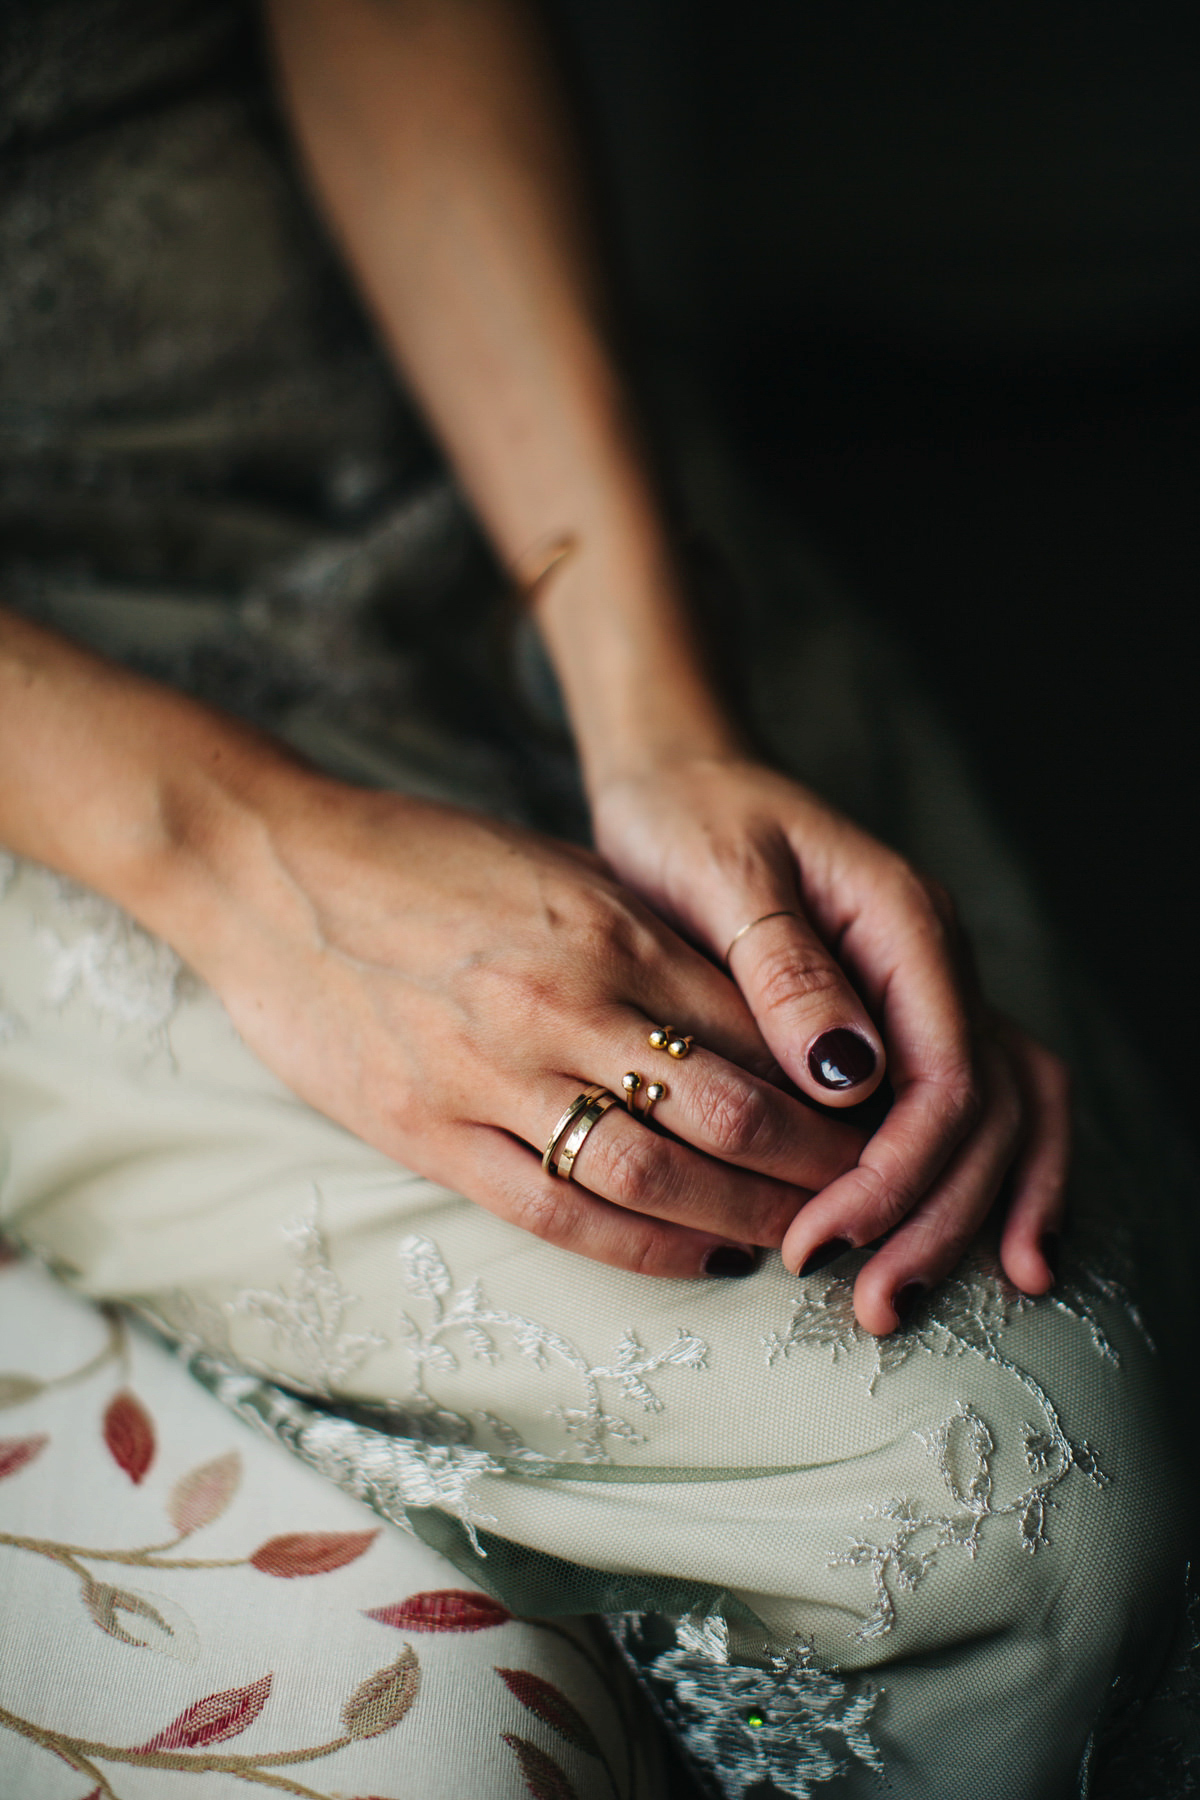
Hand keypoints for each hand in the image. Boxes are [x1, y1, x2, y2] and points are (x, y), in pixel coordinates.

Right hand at [168, 770, 862, 1277]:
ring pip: (658, 1175)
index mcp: (607, 929)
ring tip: (801, 1242)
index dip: (834, 1089)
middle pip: (733, 1112)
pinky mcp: (430, 1132)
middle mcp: (564, 1004)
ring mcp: (492, 1075)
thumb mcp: (557, 868)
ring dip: (747, 1219)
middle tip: (868, 1197)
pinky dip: (645, 1249)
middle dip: (818, 1168)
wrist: (274, 869)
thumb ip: (651, 934)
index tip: (880, 1122)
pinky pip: (559, 1212)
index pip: (759, 1028)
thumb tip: (757, 1003)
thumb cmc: (425, 859)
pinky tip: (701, 1262)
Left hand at [591, 754, 1070, 1328]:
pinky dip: (974, 1180)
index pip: (945, 1075)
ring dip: (968, 1215)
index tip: (823, 1239)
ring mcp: (923, 992)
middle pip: (987, 1113)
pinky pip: (966, 1106)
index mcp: (904, 922)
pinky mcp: (893, 1019)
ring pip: (999, 1117)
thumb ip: (786, 968)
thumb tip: (849, 1077)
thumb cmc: (689, 817)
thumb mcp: (723, 873)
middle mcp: (934, 963)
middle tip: (871, 1305)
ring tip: (908, 1301)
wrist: (680, 778)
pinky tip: (974, 1248)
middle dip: (938, 1218)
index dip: (897, 1173)